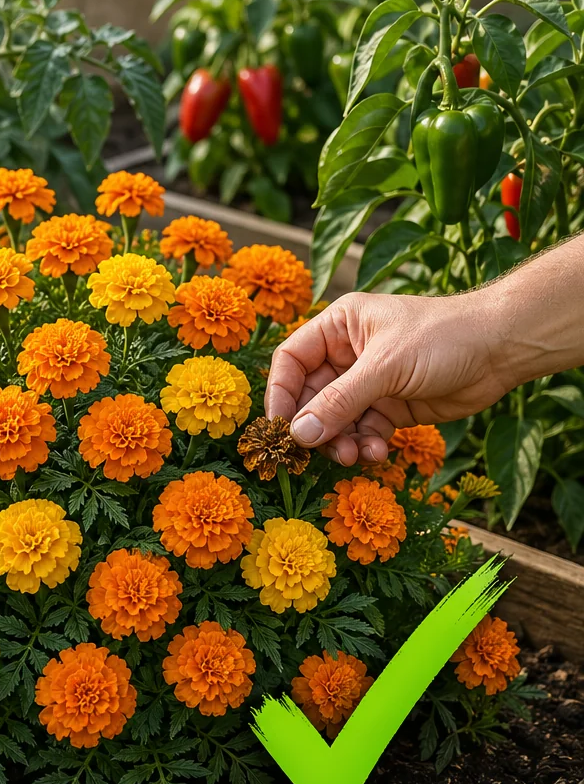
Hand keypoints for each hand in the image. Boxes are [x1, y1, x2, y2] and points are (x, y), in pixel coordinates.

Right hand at [265, 291, 513, 465]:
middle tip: (315, 451)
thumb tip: (299, 434)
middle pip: (310, 396)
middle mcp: (347, 355)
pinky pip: (364, 432)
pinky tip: (379, 453)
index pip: (291, 360)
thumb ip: (340, 401)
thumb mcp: (386, 366)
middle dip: (315, 425)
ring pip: (336, 420)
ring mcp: (369, 383)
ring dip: (341, 441)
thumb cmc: (443, 337)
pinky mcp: (390, 407)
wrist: (503, 349)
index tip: (280, 427)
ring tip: (354, 456)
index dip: (280, 393)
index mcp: (338, 327)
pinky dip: (367, 446)